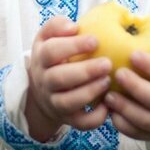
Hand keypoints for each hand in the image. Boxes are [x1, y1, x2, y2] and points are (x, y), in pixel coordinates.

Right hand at [25, 16, 112, 140]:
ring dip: (89, 92)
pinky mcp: (67, 118)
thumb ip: (57, 25)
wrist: (42, 91)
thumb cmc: (54, 57)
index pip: (51, 51)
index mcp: (41, 58)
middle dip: (85, 71)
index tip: (95, 41)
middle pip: (59, 78)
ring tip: (108, 81)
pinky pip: (79, 123)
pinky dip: (94, 119)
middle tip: (107, 63)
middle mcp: (45, 81)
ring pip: (67, 102)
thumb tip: (72, 27)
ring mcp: (54, 102)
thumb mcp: (48, 37)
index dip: (72, 46)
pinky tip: (107, 106)